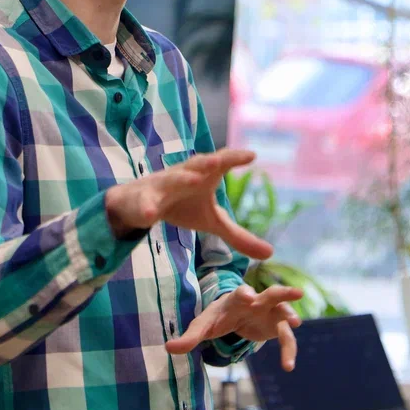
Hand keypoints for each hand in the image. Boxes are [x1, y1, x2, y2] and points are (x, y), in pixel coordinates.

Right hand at [105, 148, 272, 259]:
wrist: (140, 203)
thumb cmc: (182, 205)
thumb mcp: (211, 221)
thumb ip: (237, 234)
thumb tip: (270, 253)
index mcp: (202, 176)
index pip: (220, 163)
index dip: (234, 158)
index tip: (252, 155)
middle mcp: (183, 175)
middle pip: (196, 165)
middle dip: (207, 162)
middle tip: (219, 161)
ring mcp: (162, 186)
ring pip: (171, 179)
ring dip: (182, 178)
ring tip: (194, 180)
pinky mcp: (144, 200)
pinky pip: (146, 203)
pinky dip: (147, 207)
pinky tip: (151, 214)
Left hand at [165, 284, 302, 369]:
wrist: (232, 317)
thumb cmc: (216, 318)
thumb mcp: (202, 326)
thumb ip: (188, 338)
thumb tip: (168, 348)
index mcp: (237, 299)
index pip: (241, 293)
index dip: (245, 294)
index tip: (249, 297)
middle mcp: (257, 302)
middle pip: (271, 294)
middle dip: (283, 292)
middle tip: (296, 292)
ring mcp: (270, 313)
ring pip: (284, 314)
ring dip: (291, 318)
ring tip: (296, 324)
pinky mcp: (277, 327)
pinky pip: (286, 338)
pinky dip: (289, 350)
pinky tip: (288, 366)